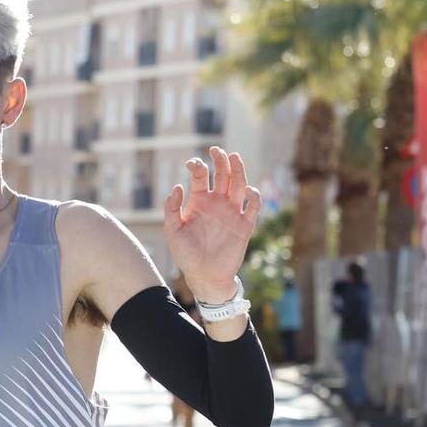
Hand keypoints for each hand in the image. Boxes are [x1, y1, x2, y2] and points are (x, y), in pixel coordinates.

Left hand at [164, 146, 260, 301]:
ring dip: (238, 171)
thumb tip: (178, 187)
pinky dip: (254, 197)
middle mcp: (217, 203)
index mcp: (199, 202)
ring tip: (234, 157)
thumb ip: (172, 209)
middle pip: (222, 175)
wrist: (204, 276)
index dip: (198, 166)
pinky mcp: (244, 225)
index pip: (200, 176)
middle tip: (216, 150)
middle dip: (221, 161)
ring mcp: (232, 213)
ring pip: (239, 185)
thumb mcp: (173, 231)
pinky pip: (253, 207)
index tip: (193, 163)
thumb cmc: (186, 255)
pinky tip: (248, 191)